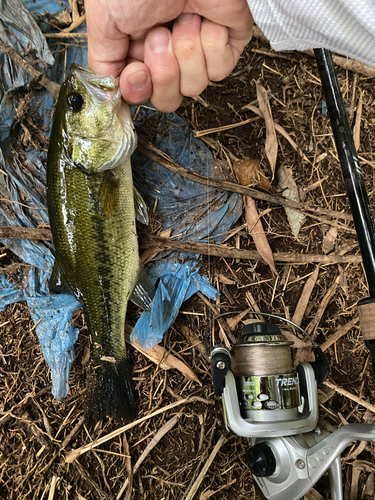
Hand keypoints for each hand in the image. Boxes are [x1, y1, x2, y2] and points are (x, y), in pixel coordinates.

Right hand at [86, 0, 252, 111]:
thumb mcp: (104, 20)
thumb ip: (103, 61)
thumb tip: (108, 93)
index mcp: (138, 51)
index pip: (140, 94)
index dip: (139, 90)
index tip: (138, 70)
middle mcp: (167, 55)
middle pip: (167, 100)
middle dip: (163, 72)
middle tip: (160, 35)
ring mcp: (197, 52)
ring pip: (193, 87)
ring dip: (185, 52)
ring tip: (182, 18)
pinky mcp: (225, 45)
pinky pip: (219, 71)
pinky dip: (210, 45)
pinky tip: (203, 19)